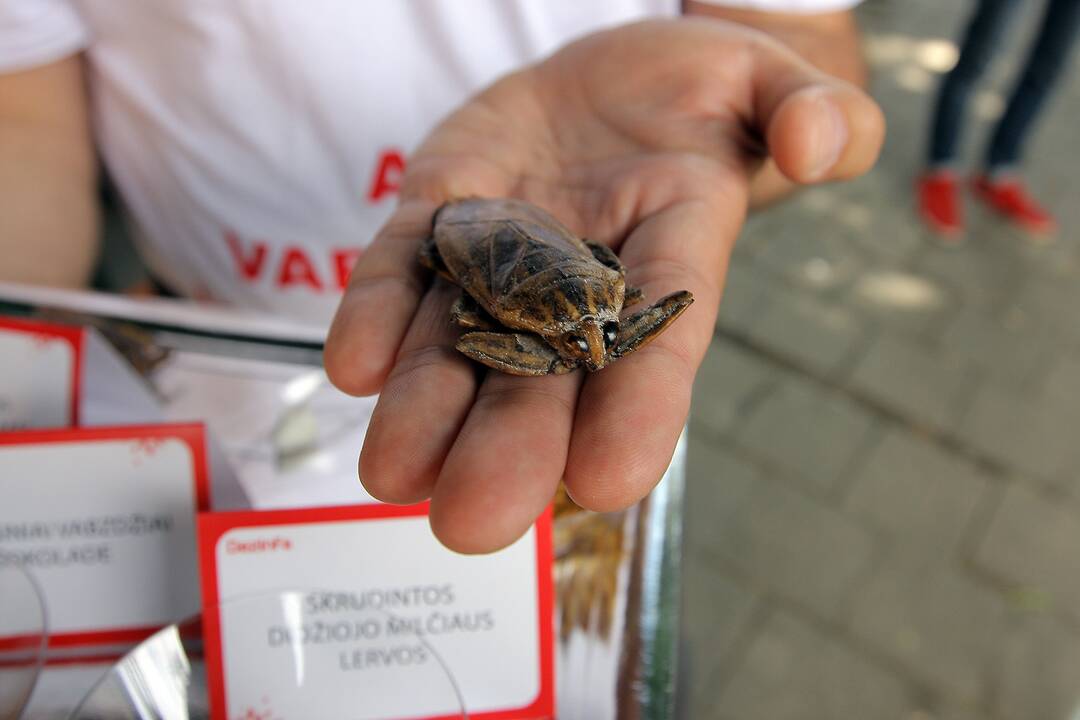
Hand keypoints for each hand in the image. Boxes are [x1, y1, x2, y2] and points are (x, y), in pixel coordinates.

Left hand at [325, 19, 883, 552]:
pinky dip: (378, 313)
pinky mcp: (441, 217)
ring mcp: (501, 257)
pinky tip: (356, 362)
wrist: (608, 80)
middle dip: (508, 449)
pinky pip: (405, 267)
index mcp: (672, 263)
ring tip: (393, 473)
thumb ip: (808, 110)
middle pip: (545, 378)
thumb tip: (819, 144)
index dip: (639, 411)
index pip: (659, 346)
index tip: (608, 482)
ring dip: (424, 408)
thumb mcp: (766, 83)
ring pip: (460, 343)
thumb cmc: (699, 92)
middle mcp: (579, 285)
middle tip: (470, 523)